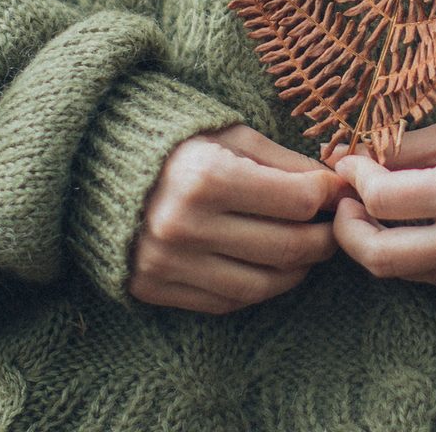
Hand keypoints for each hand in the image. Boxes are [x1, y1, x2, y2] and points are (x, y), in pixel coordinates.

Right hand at [129, 125, 344, 313]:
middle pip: (288, 247)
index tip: (338, 191)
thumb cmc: (177, 142)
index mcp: (206, 176)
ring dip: (299, 269)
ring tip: (309, 249)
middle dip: (324, 238)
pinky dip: (260, 287)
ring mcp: (168, 262)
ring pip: (264, 284)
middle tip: (335, 226)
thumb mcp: (230, 134)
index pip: (297, 201)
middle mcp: (185, 224)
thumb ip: (283, 162)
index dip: (328, 197)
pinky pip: (228, 301)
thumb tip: (334, 185)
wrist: (97, 167)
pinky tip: (271, 267)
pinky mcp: (155, 287)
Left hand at [331, 118, 435, 303]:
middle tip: (345, 203)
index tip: (348, 162)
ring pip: (408, 272)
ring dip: (380, 241)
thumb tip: (345, 154)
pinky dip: (415, 255)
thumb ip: (401, 147)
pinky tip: (416, 227)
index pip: (386, 199)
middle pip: (384, 256)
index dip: (355, 179)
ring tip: (377, 209)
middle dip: (348, 230)